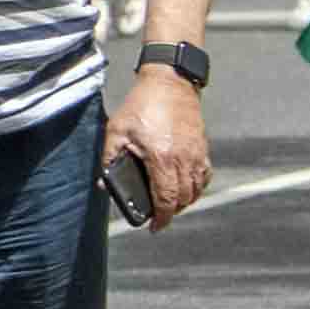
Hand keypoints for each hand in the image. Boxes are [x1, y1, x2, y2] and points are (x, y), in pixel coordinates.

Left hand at [103, 65, 213, 228]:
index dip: (161, 218)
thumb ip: (109, 159)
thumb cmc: (141, 104)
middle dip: (170, 212)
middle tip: (159, 217)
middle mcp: (182, 158)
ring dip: (184, 201)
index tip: (154, 227)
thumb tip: (104, 184)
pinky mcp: (203, 146)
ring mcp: (196, 153)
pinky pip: (205, 175)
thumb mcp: (116, 130)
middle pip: (182, 198)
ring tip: (170, 204)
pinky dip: (197, 187)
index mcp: (160, 157)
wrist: (169, 81)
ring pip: (196, 189)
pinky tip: (186, 188)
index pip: (165, 199)